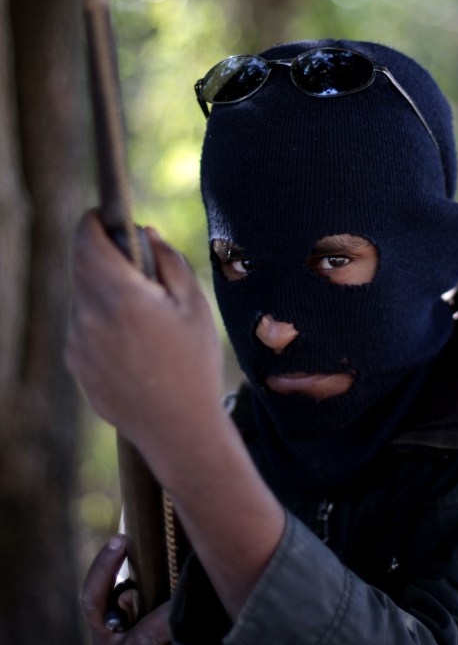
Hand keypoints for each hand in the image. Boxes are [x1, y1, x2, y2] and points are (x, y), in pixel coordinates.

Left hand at [66, 212, 225, 482]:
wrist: (178, 430)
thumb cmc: (194, 364)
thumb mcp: (194, 305)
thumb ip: (168, 260)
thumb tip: (145, 232)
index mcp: (118, 295)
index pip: (87, 239)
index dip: (95, 220)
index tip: (107, 215)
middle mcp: (87, 316)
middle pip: (83, 267)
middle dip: (104, 256)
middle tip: (136, 261)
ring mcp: (77, 343)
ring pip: (84, 298)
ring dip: (105, 291)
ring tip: (144, 312)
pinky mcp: (76, 365)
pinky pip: (84, 328)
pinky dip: (102, 321)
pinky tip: (136, 343)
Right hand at [81, 535, 216, 644]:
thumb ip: (133, 619)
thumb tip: (155, 569)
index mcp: (106, 643)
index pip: (94, 603)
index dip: (102, 570)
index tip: (120, 540)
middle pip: (146, 631)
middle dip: (172, 612)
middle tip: (197, 587)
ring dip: (193, 643)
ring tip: (218, 623)